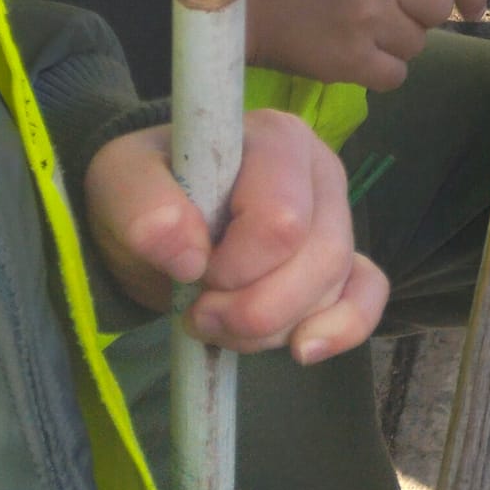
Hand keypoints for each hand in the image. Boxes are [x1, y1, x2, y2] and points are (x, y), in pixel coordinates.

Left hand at [85, 109, 388, 363]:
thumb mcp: (120, 182)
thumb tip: (188, 253)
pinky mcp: (345, 257)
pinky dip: (345, 328)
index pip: (282, 221)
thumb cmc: (148, 191)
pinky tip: (305, 350)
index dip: (234, 267)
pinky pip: (368, 295)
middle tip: (197, 312)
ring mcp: (338, 216)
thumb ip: (143, 205)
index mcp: (277, 139)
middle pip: (318, 259)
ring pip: (333, 287)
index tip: (191, 270)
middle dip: (253, 308)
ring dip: (270, 328)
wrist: (157, 219)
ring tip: (217, 321)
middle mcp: (320, 171)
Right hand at [232, 0, 486, 91]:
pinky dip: (380, 70)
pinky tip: (351, 54)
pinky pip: (395, 75)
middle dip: (418, 15)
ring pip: (417, 45)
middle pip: (438, 10)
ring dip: (395, 43)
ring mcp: (368, 16)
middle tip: (380, 10)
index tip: (472, 7)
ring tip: (356, 28)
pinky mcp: (349, 59)